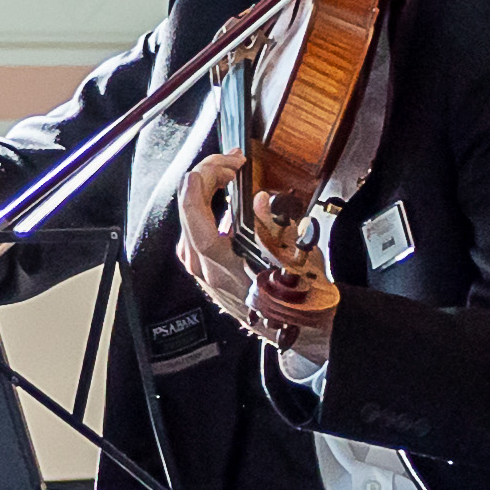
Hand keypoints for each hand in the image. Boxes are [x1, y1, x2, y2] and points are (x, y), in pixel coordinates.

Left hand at [175, 153, 336, 371]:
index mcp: (223, 263)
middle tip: (231, 162)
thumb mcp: (296, 257)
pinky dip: (206, 210)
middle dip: (208, 178)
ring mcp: (201, 270)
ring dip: (206, 192)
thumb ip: (274, 225)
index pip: (195, 215)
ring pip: (190, 221)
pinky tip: (222, 200)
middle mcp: (205, 267)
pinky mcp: (204, 271)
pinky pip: (196, 232)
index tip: (215, 165)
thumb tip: (260, 200)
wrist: (300, 327)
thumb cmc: (299, 296)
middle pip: (189, 212)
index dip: (201, 183)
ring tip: (227, 175)